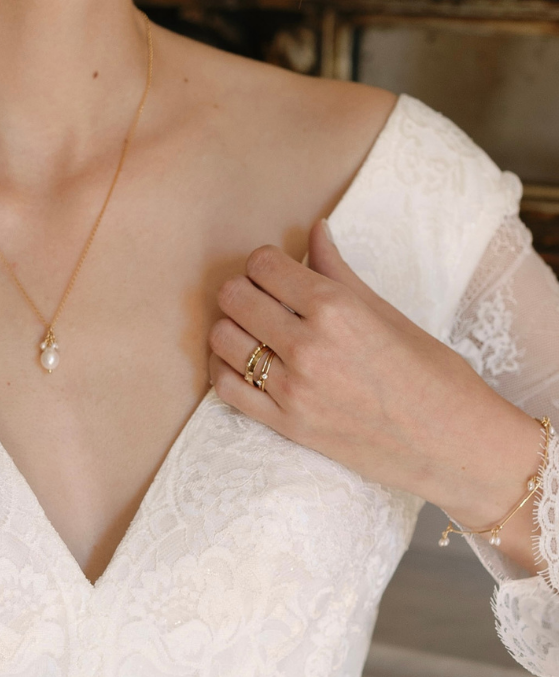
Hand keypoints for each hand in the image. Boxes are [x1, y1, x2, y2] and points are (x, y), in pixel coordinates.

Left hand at [208, 220, 544, 539]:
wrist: (455, 446)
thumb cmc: (434, 375)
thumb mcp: (388, 313)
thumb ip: (339, 270)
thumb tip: (316, 230)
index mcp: (336, 309)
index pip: (262, 264)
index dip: (265, 262)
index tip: (278, 272)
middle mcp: (308, 346)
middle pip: (233, 295)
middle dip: (244, 289)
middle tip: (263, 298)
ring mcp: (293, 390)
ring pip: (221, 338)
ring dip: (231, 326)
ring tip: (255, 330)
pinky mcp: (286, 426)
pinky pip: (225, 387)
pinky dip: (224, 368)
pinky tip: (242, 362)